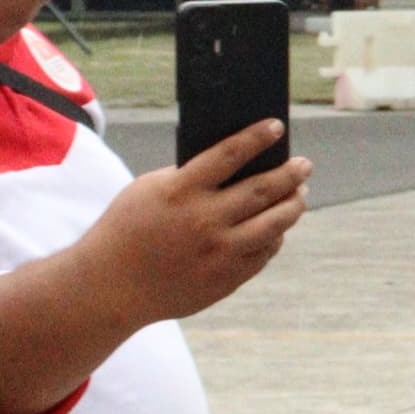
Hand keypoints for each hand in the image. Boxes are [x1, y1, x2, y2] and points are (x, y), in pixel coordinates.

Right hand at [0, 121, 307, 413]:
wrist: (110, 287)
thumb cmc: (126, 230)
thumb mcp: (148, 191)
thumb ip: (189, 178)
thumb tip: (237, 165)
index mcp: (179, 191)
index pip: (229, 154)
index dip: (257, 138)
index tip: (276, 126)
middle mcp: (204, 220)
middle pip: (263, 190)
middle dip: (290, 173)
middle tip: (304, 164)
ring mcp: (220, 252)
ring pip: (275, 224)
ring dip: (293, 204)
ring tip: (300, 193)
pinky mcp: (228, 277)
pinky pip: (264, 251)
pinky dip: (275, 235)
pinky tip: (278, 225)